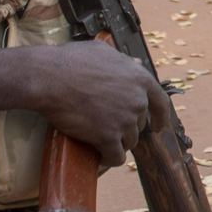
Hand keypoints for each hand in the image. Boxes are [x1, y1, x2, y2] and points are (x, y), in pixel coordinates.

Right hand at [32, 44, 171, 169]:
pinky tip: (102, 156)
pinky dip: (109, 158)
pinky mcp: (107, 137)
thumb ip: (124, 62)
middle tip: (108, 125)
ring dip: (117, 143)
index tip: (159, 127)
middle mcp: (136, 100)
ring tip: (101, 140)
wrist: (50, 77)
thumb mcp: (104, 52)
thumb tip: (135, 63)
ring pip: (128, 142)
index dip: (161, 117)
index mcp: (139, 78)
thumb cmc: (71, 61)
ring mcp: (124, 120)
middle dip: (126, 126)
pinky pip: (115, 156)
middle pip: (139, 124)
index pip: (161, 102)